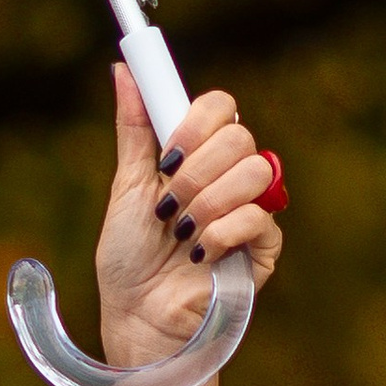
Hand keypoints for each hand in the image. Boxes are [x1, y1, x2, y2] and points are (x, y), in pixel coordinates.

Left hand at [92, 67, 284, 385]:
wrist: (137, 316)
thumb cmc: (130, 257)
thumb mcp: (127, 187)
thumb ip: (134, 129)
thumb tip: (121, 70)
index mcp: (199, 155)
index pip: (221, 106)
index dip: (199, 119)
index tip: (170, 150)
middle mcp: (229, 177)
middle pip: (240, 136)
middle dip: (196, 171)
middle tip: (170, 204)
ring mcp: (251, 210)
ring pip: (255, 171)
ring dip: (207, 203)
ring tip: (181, 232)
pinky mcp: (263, 248)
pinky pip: (261, 217)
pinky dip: (223, 231)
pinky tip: (200, 252)